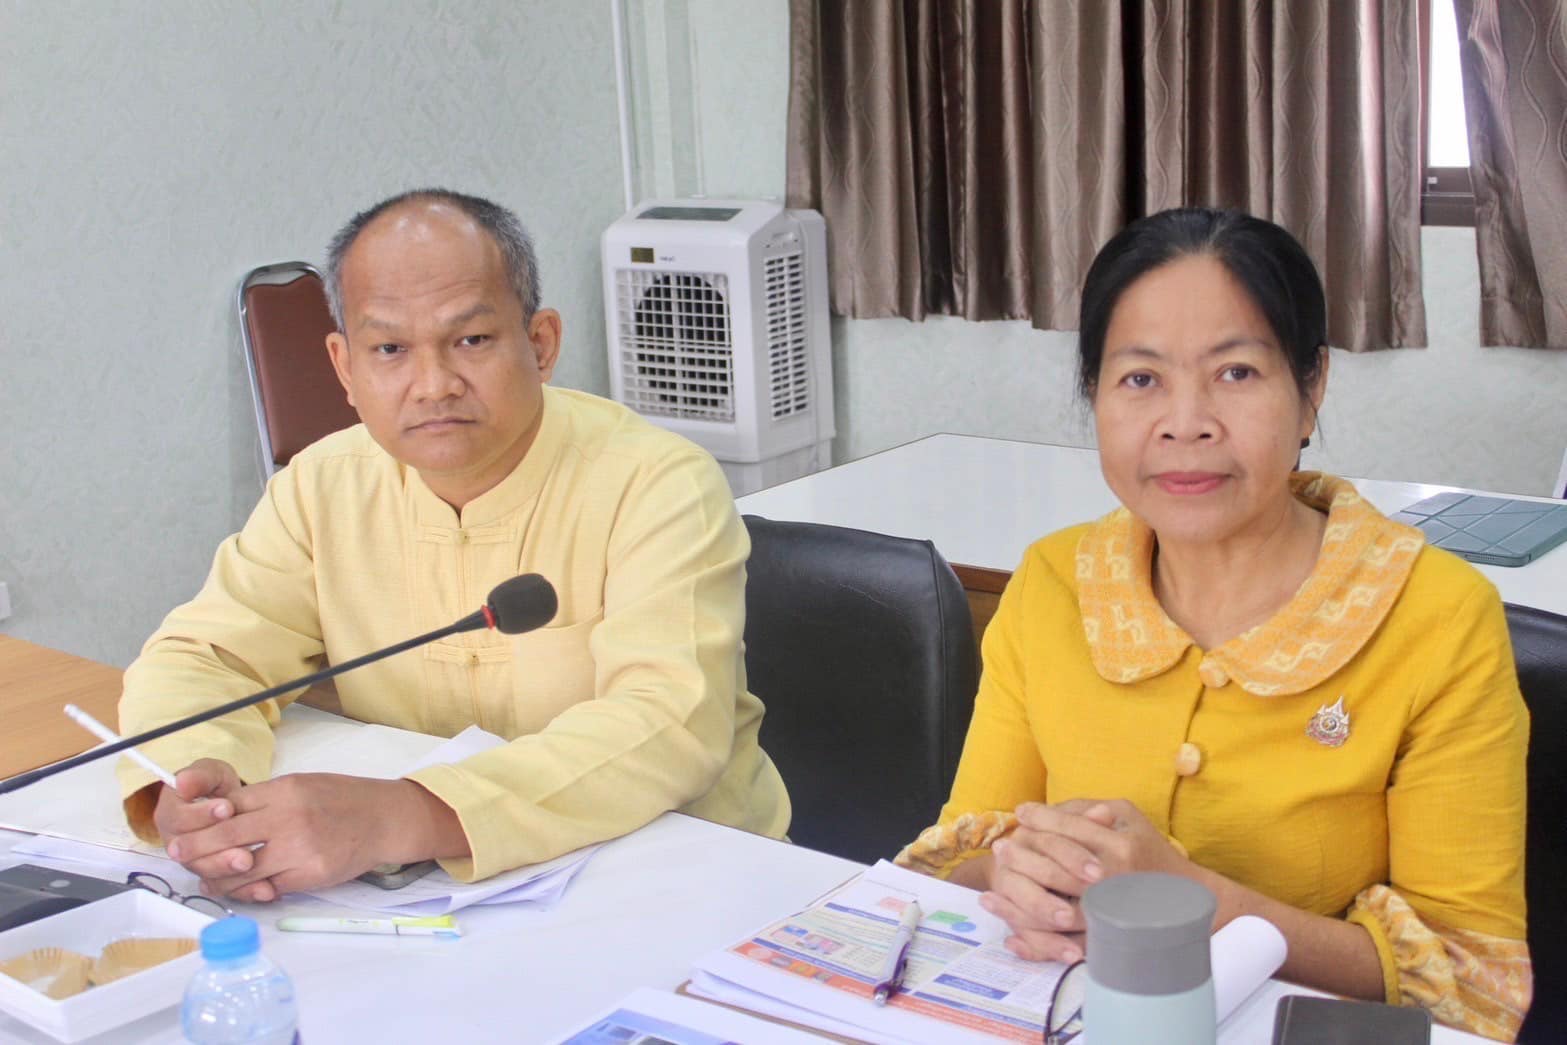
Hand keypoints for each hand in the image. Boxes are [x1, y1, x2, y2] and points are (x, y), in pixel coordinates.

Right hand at [153, 759, 253, 883]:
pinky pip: (226, 888)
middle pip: (190, 854)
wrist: (231, 807)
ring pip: (207, 873)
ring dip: (227, 870)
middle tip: (241, 847)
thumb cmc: (216, 789)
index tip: (227, 807)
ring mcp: (196, 861)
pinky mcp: (215, 877)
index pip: (178, 820)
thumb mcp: (210, 774)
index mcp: (171, 816)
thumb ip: (199, 776)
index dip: (202, 816)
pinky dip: (245, 890)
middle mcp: (178, 843)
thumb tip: (182, 782)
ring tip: (249, 862)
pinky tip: (264, 889)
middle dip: (217, 851)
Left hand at [165, 773, 457, 902]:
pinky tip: (242, 888)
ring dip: (219, 877)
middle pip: (227, 837)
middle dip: (196, 849)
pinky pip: (269, 886)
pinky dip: (251, 890)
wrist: (385, 819)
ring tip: (206, 879)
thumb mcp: (302, 785)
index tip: (181, 831)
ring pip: (242, 869)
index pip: (229, 807)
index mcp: (285, 791)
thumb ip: (265, 801)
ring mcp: (300, 848)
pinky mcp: (310, 874)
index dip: (201, 821)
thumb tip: (223, 816)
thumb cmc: (343, 800)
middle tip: (177, 855)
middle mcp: (290, 818)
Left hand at [981, 799, 1189, 961]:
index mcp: (1119, 847)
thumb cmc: (1152, 851)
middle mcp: (1113, 881)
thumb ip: (1090, 810)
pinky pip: (1064, 947)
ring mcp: (1109, 915)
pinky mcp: (1105, 941)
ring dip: (1017, 904)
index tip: (1021, 812)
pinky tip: (1011, 938)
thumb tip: (1049, 809)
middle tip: (1000, 848)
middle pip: (1056, 868)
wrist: (1187, 899)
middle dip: (1023, 856)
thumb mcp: (1128, 818)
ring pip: (1054, 912)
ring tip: (990, 895)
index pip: (1070, 829)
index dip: (1042, 818)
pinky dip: (1035, 945)